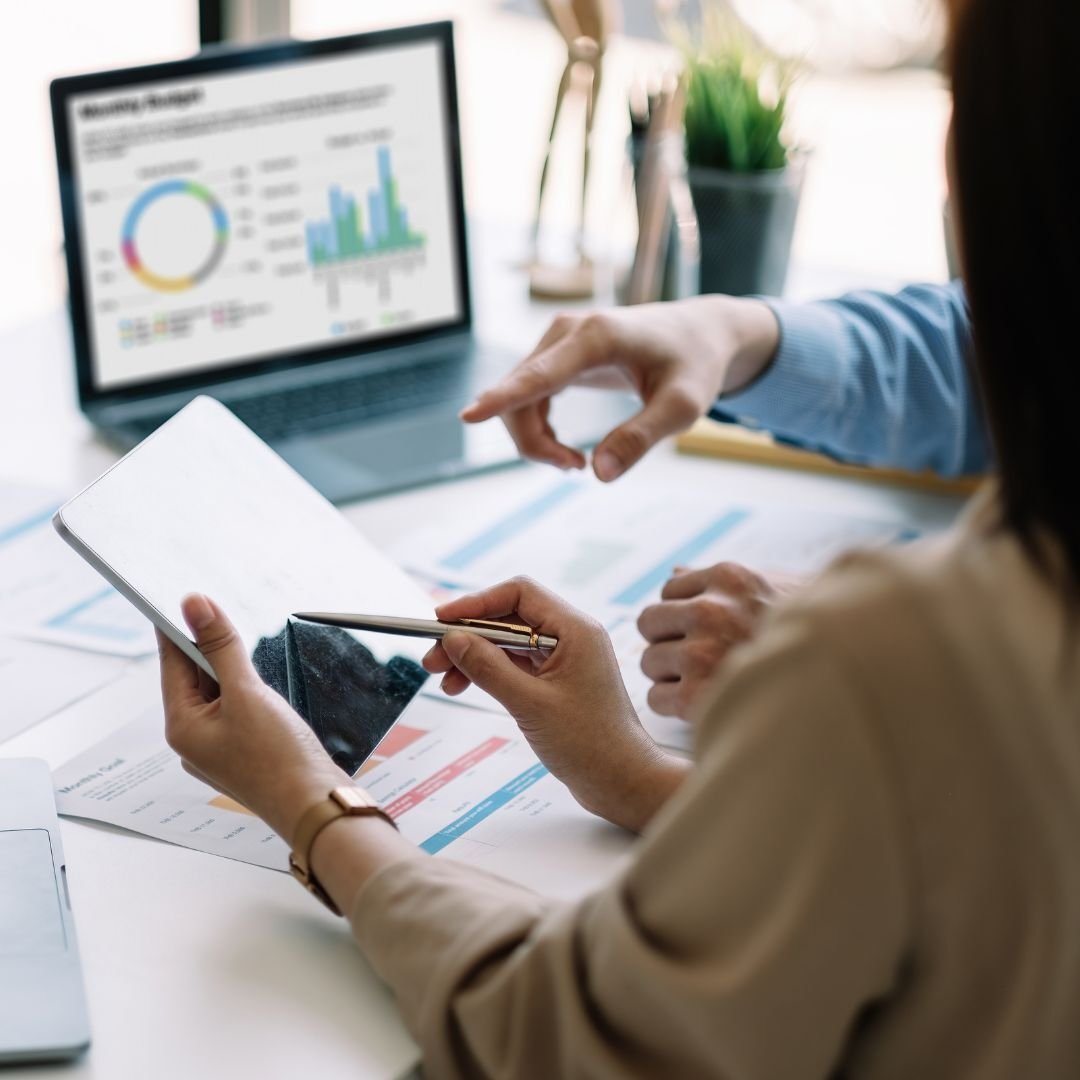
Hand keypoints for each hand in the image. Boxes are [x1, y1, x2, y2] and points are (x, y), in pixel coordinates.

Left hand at [157, 594, 349, 847]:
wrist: (316, 806)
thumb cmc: (279, 759)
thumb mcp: (247, 692)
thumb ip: (220, 645)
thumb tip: (194, 605)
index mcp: (182, 727)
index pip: (172, 664)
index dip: (178, 627)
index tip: (186, 596)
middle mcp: (194, 739)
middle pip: (194, 677)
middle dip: (208, 645)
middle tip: (221, 608)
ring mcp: (219, 747)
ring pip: (217, 691)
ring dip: (229, 665)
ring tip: (242, 639)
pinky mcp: (245, 750)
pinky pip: (236, 707)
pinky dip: (245, 686)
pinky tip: (261, 678)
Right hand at [422, 577, 688, 832]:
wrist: (623, 781)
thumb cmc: (590, 745)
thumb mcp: (531, 705)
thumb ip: (489, 669)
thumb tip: (454, 640)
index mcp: (575, 630)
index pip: (518, 595)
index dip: (476, 603)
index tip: (442, 620)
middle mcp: (572, 636)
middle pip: (509, 616)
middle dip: (468, 634)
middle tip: (433, 658)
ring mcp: (565, 658)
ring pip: (508, 641)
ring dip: (474, 655)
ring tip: (443, 679)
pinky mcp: (558, 680)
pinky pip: (516, 662)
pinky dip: (489, 671)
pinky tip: (465, 685)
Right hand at [460, 295, 778, 480]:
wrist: (700, 334)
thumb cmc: (695, 366)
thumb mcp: (683, 407)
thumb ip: (642, 438)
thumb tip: (599, 473)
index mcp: (598, 336)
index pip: (540, 374)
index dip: (503, 398)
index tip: (469, 416)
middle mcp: (568, 331)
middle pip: (520, 396)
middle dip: (535, 444)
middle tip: (576, 469)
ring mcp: (558, 340)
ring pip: (518, 399)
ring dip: (535, 440)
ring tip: (578, 463)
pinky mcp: (556, 354)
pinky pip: (526, 396)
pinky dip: (538, 430)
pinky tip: (567, 449)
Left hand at [637, 563, 806, 718]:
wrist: (851, 676)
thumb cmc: (813, 633)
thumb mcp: (773, 589)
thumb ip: (724, 583)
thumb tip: (676, 572)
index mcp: (730, 578)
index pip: (670, 590)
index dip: (683, 613)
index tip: (703, 631)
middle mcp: (712, 609)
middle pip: (650, 622)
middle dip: (668, 641)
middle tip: (697, 659)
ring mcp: (703, 652)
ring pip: (650, 662)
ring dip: (671, 675)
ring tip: (706, 683)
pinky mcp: (699, 696)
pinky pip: (657, 699)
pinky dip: (673, 707)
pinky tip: (703, 705)